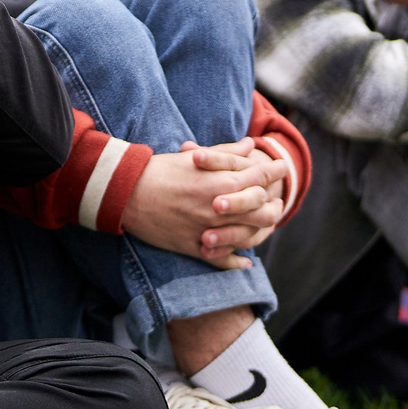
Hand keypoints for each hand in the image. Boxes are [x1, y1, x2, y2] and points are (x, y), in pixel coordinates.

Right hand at [122, 139, 290, 268]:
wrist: (125, 193)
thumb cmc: (159, 170)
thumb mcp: (194, 158)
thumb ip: (226, 153)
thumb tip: (250, 146)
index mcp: (220, 182)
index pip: (260, 177)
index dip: (275, 171)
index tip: (282, 168)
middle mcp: (218, 208)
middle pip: (262, 210)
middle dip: (274, 203)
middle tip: (278, 199)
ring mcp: (207, 230)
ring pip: (247, 236)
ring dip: (260, 231)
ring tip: (263, 226)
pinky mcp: (194, 247)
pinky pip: (222, 260)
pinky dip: (236, 262)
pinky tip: (245, 261)